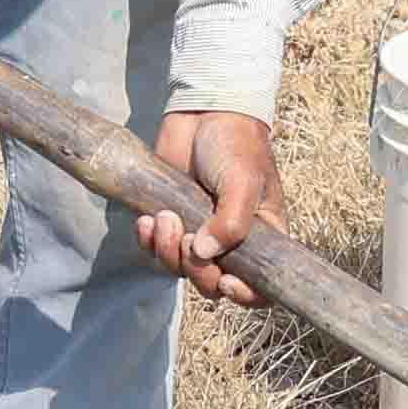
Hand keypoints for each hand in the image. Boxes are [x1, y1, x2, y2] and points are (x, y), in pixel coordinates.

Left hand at [143, 111, 273, 303]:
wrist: (203, 112)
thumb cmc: (235, 145)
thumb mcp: (244, 181)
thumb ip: (231, 221)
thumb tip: (202, 254)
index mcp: (261, 238)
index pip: (260, 286)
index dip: (245, 296)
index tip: (226, 281)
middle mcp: (229, 243)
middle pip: (211, 284)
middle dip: (196, 271)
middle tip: (186, 236)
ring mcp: (196, 234)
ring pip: (179, 269)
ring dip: (167, 252)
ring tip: (164, 218)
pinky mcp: (169, 220)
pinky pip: (154, 249)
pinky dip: (148, 240)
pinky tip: (147, 220)